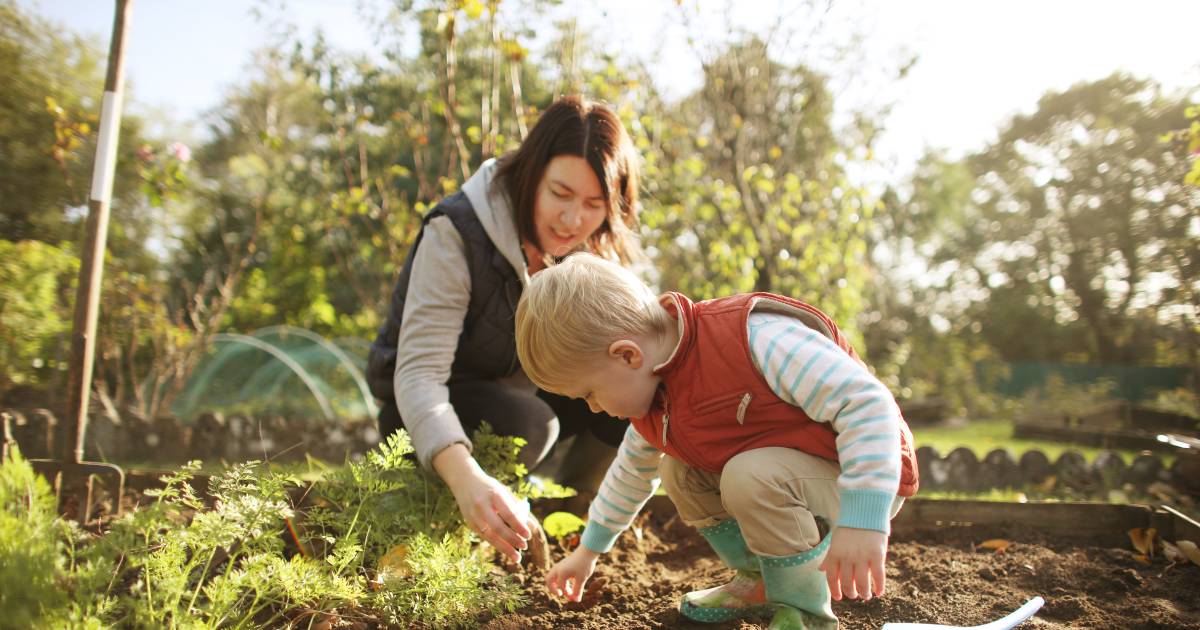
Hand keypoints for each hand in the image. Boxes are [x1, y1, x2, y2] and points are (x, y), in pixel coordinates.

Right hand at [433, 444, 531, 562]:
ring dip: (504, 547)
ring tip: (516, 557)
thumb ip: (516, 507)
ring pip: (490, 535)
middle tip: (524, 547)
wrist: (464, 481)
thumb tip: (531, 526)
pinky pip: (484, 536)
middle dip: (512, 539)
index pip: (509, 513)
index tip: (529, 535)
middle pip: (498, 527)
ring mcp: (474, 515)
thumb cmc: (490, 487)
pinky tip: (505, 549)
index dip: (519, 526)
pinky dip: (496, 543)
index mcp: (494, 494)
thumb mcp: (503, 491)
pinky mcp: (469, 522)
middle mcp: (482, 505)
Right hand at [546, 546, 599, 601]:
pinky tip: (569, 583)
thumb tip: (576, 601)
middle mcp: (558, 569)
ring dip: (556, 584)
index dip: (568, 594)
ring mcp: (560, 566)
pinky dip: (560, 580)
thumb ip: (577, 591)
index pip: (562, 587)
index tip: (575, 597)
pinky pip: (557, 574)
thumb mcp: (582, 579)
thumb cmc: (584, 564)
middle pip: (548, 580)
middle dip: (553, 589)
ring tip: (563, 590)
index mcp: (561, 573)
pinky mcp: (563, 564)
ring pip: (552, 576)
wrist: (588, 551)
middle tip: (560, 594)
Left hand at [819, 527, 887, 600]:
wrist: (865, 512)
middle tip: (854, 595)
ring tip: (866, 595)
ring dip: (864, 593)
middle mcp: (847, 557)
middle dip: (851, 593)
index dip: (835, 590)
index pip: (831, 577)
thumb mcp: (835, 541)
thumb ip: (829, 557)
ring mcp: (862, 557)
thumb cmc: (849, 529)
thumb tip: (820, 570)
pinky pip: (878, 576)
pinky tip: (879, 592)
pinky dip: (879, 587)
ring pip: (862, 583)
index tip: (839, 598)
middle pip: (847, 583)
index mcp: (835, 553)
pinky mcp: (877, 555)